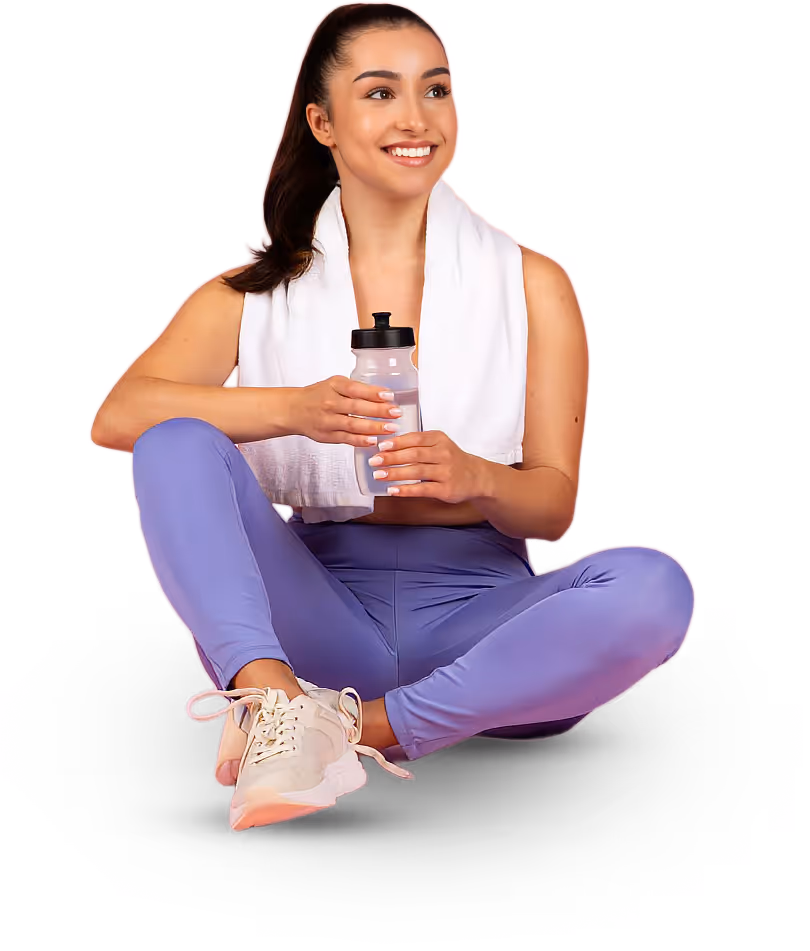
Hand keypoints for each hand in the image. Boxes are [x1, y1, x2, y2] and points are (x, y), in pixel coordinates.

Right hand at [287, 375, 402, 447]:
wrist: (293, 410)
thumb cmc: (317, 395)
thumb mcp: (335, 384)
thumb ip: (356, 388)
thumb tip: (382, 394)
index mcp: (334, 386)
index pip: (355, 389)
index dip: (373, 393)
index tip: (389, 395)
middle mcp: (330, 403)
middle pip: (356, 407)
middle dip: (378, 411)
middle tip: (395, 413)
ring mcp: (328, 420)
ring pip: (353, 425)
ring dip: (373, 427)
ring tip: (390, 428)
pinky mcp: (327, 435)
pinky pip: (346, 439)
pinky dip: (360, 441)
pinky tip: (373, 441)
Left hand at [366, 430, 490, 503]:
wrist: (477, 477)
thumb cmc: (452, 460)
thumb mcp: (439, 444)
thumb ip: (418, 443)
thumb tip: (387, 446)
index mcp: (439, 439)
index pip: (415, 438)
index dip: (396, 442)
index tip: (380, 445)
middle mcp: (444, 454)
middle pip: (414, 454)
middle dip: (391, 458)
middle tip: (374, 461)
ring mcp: (446, 472)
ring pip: (416, 471)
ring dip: (395, 473)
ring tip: (378, 475)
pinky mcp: (446, 489)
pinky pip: (423, 489)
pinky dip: (406, 490)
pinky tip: (393, 490)